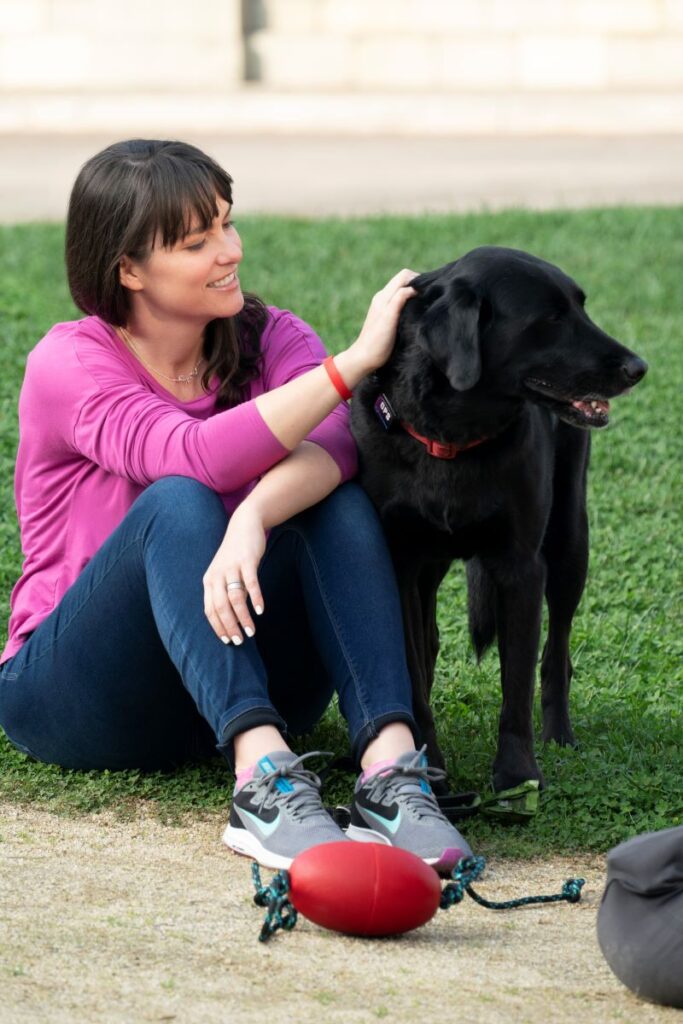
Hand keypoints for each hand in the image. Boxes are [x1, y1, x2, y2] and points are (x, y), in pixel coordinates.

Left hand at [202, 502, 265, 644]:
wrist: (244, 525)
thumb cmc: (235, 554)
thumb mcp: (225, 574)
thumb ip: (226, 593)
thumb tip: (234, 617)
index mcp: (209, 581)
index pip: (209, 610)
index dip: (218, 627)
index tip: (228, 641)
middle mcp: (217, 575)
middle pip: (221, 607)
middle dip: (230, 627)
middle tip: (240, 641)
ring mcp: (231, 568)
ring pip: (235, 598)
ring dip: (243, 617)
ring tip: (252, 631)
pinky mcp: (247, 561)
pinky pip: (251, 583)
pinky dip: (256, 598)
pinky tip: (260, 610)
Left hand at [342, 268, 418, 377]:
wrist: (364, 358)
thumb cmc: (377, 341)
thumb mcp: (389, 319)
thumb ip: (398, 300)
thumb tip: (413, 288)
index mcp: (384, 296)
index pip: (404, 276)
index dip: (417, 279)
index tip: (427, 292)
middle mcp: (383, 297)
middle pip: (404, 280)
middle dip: (417, 284)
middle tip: (428, 297)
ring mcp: (384, 305)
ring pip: (403, 289)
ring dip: (414, 292)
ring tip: (424, 303)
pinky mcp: (386, 314)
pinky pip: (400, 299)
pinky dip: (410, 300)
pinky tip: (415, 311)